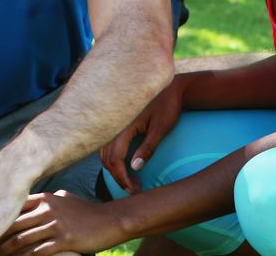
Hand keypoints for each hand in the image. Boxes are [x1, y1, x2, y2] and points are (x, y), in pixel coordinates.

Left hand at [0, 191, 124, 255]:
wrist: (111, 220)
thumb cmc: (87, 211)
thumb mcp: (65, 199)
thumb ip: (47, 200)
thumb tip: (33, 202)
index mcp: (44, 199)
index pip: (11, 207)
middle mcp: (46, 209)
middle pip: (11, 224)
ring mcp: (55, 224)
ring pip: (21, 240)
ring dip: (5, 252)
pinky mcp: (64, 240)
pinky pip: (38, 252)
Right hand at [100, 75, 185, 192]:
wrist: (171, 86)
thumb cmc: (168, 106)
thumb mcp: (161, 128)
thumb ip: (148, 148)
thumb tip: (134, 168)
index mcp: (124, 125)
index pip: (115, 158)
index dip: (122, 177)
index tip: (134, 189)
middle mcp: (115, 124)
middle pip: (106, 158)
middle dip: (119, 177)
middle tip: (135, 189)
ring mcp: (114, 123)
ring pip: (105, 153)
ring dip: (116, 169)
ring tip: (133, 181)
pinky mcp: (117, 123)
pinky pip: (108, 146)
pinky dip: (114, 159)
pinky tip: (127, 165)